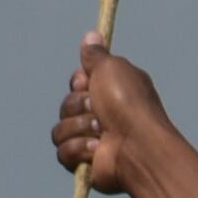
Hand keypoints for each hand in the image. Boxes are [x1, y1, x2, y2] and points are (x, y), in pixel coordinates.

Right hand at [51, 40, 180, 197]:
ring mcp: (91, 140)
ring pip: (60, 130)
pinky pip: (62, 152)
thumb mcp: (111, 68)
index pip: (76, 83)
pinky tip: (97, 149)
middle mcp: (101, 115)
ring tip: (102, 132)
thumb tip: (91, 35)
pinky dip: (79, 149)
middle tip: (99, 110)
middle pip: (65, 105)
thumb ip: (96, 55)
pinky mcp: (84, 163)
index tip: (90, 83)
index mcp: (109, 92)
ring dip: (79, 128)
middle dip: (79, 106)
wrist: (137, 146)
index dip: (80, 83)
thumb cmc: (129, 104)